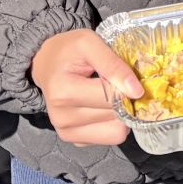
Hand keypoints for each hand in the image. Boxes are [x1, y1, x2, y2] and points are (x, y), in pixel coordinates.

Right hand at [29, 29, 140, 146]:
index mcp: (64, 92)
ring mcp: (68, 133)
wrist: (46, 64)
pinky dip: (112, 123)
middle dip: (125, 100)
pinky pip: (109, 138)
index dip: (128, 86)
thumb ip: (113, 64)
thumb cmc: (67, 50)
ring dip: (121, 114)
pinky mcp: (75, 141)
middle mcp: (63, 118)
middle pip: (115, 117)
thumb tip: (136, 91)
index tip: (130, 76)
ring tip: (112, 95)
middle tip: (120, 84)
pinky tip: (104, 106)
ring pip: (116, 133)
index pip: (111, 98)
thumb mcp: (88, 42)